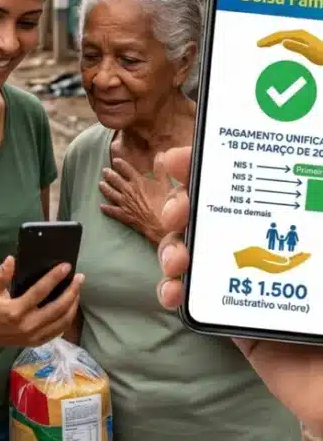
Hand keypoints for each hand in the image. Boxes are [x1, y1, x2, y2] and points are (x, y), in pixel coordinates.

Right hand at [0, 256, 83, 347]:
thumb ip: (0, 275)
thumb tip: (12, 259)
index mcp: (16, 310)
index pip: (40, 291)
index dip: (54, 278)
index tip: (66, 267)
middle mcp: (28, 325)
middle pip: (58, 308)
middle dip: (72, 291)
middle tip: (80, 278)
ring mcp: (34, 336)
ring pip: (62, 321)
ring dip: (73, 304)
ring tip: (78, 290)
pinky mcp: (37, 342)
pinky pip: (59, 330)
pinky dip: (68, 318)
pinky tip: (71, 306)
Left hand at [99, 157, 170, 244]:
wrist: (160, 222)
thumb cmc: (164, 202)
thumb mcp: (165, 183)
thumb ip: (161, 168)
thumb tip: (160, 154)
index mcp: (137, 181)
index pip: (126, 169)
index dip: (120, 164)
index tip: (115, 161)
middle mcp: (128, 190)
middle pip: (115, 180)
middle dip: (109, 174)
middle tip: (104, 171)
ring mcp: (124, 203)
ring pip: (111, 193)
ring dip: (105, 188)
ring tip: (100, 184)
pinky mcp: (123, 214)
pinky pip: (112, 210)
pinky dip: (106, 208)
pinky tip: (101, 206)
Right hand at [155, 146, 322, 430]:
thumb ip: (317, 219)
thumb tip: (302, 176)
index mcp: (293, 225)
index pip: (246, 182)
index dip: (207, 166)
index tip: (178, 159)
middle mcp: (264, 246)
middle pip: (209, 213)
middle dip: (180, 206)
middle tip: (175, 212)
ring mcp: (244, 282)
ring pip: (193, 252)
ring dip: (171, 248)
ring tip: (176, 261)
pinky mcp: (232, 320)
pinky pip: (193, 300)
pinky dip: (173, 291)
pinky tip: (173, 292)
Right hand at [257, 29, 322, 65]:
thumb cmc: (322, 55)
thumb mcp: (309, 52)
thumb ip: (297, 46)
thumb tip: (283, 42)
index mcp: (299, 35)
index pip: (280, 35)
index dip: (268, 40)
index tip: (259, 45)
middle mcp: (299, 33)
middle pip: (280, 34)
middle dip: (268, 39)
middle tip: (258, 44)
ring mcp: (300, 36)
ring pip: (283, 35)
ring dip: (272, 39)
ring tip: (263, 45)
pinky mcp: (302, 40)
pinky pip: (287, 38)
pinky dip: (279, 41)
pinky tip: (277, 44)